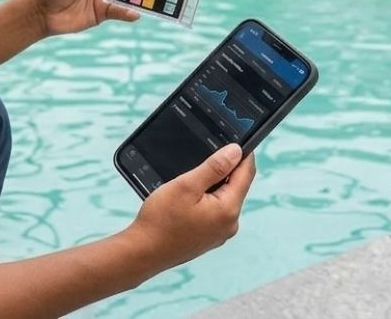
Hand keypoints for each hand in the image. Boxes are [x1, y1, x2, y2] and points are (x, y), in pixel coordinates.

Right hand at [126, 144, 255, 270]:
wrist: (144, 252)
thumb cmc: (161, 219)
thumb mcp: (186, 185)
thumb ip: (214, 167)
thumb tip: (236, 151)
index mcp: (228, 210)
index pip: (246, 173)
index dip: (243, 153)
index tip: (236, 138)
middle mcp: (230, 224)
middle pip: (237, 186)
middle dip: (226, 169)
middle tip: (207, 154)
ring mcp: (220, 233)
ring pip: (225, 198)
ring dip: (215, 184)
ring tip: (193, 177)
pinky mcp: (209, 238)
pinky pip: (215, 211)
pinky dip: (207, 199)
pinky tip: (189, 197)